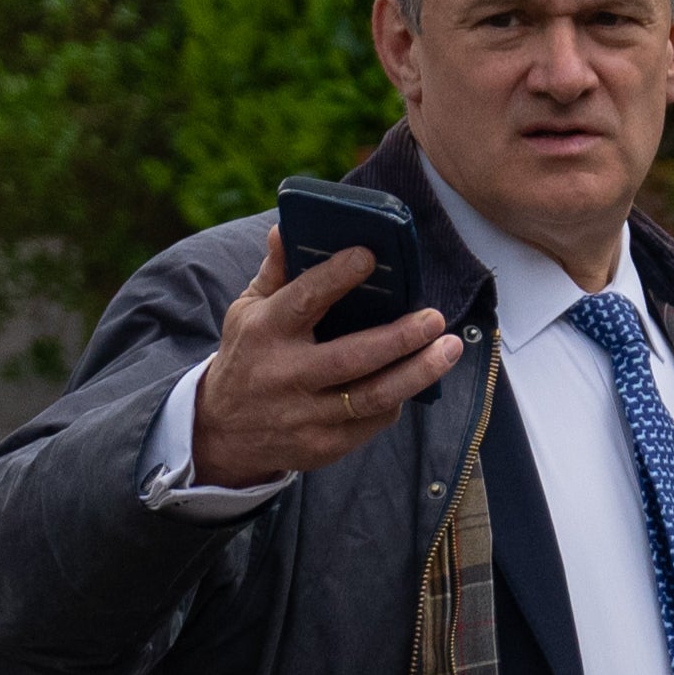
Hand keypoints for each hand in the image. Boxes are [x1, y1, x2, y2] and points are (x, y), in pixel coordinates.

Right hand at [187, 242, 460, 487]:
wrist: (222, 432)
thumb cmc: (248, 356)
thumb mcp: (247, 312)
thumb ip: (274, 273)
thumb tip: (285, 228)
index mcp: (266, 332)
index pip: (303, 300)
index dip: (336, 277)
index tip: (369, 255)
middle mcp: (286, 375)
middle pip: (352, 357)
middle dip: (399, 338)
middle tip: (435, 318)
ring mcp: (306, 415)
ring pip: (373, 397)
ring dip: (419, 373)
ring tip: (451, 348)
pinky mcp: (324, 446)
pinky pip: (373, 421)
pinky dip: (398, 398)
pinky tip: (418, 377)